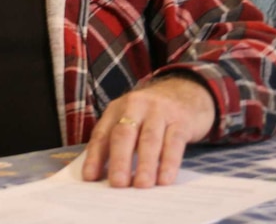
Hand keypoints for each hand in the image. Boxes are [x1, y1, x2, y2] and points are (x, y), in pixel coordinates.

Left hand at [81, 75, 214, 187]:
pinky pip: (174, 142)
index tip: (90, 178)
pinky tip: (165, 179)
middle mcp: (136, 106)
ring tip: (141, 185)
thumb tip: (101, 176)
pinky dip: (169, 162)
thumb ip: (115, 142)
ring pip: (149, 139)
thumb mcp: (129, 120)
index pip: (102, 134)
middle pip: (124, 134)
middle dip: (119, 160)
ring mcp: (159, 111)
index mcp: (117, 108)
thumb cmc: (151, 114)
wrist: (185, 90)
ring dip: (145, 164)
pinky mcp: (181, 120)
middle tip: (118, 183)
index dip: (94, 156)